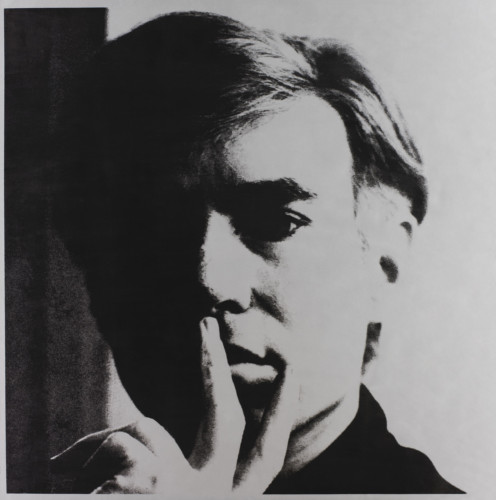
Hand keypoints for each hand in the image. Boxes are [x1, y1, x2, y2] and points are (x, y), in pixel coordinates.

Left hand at [51, 317, 297, 493]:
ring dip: (104, 444)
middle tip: (205, 322)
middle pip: (226, 417)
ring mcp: (184, 495)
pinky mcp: (148, 488)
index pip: (266, 455)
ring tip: (70, 471)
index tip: (291, 368)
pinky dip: (83, 456)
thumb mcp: (165, 499)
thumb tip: (146, 435)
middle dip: (215, 365)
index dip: (281, 410)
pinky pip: (112, 446)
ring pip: (145, 431)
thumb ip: (167, 470)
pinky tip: (64, 475)